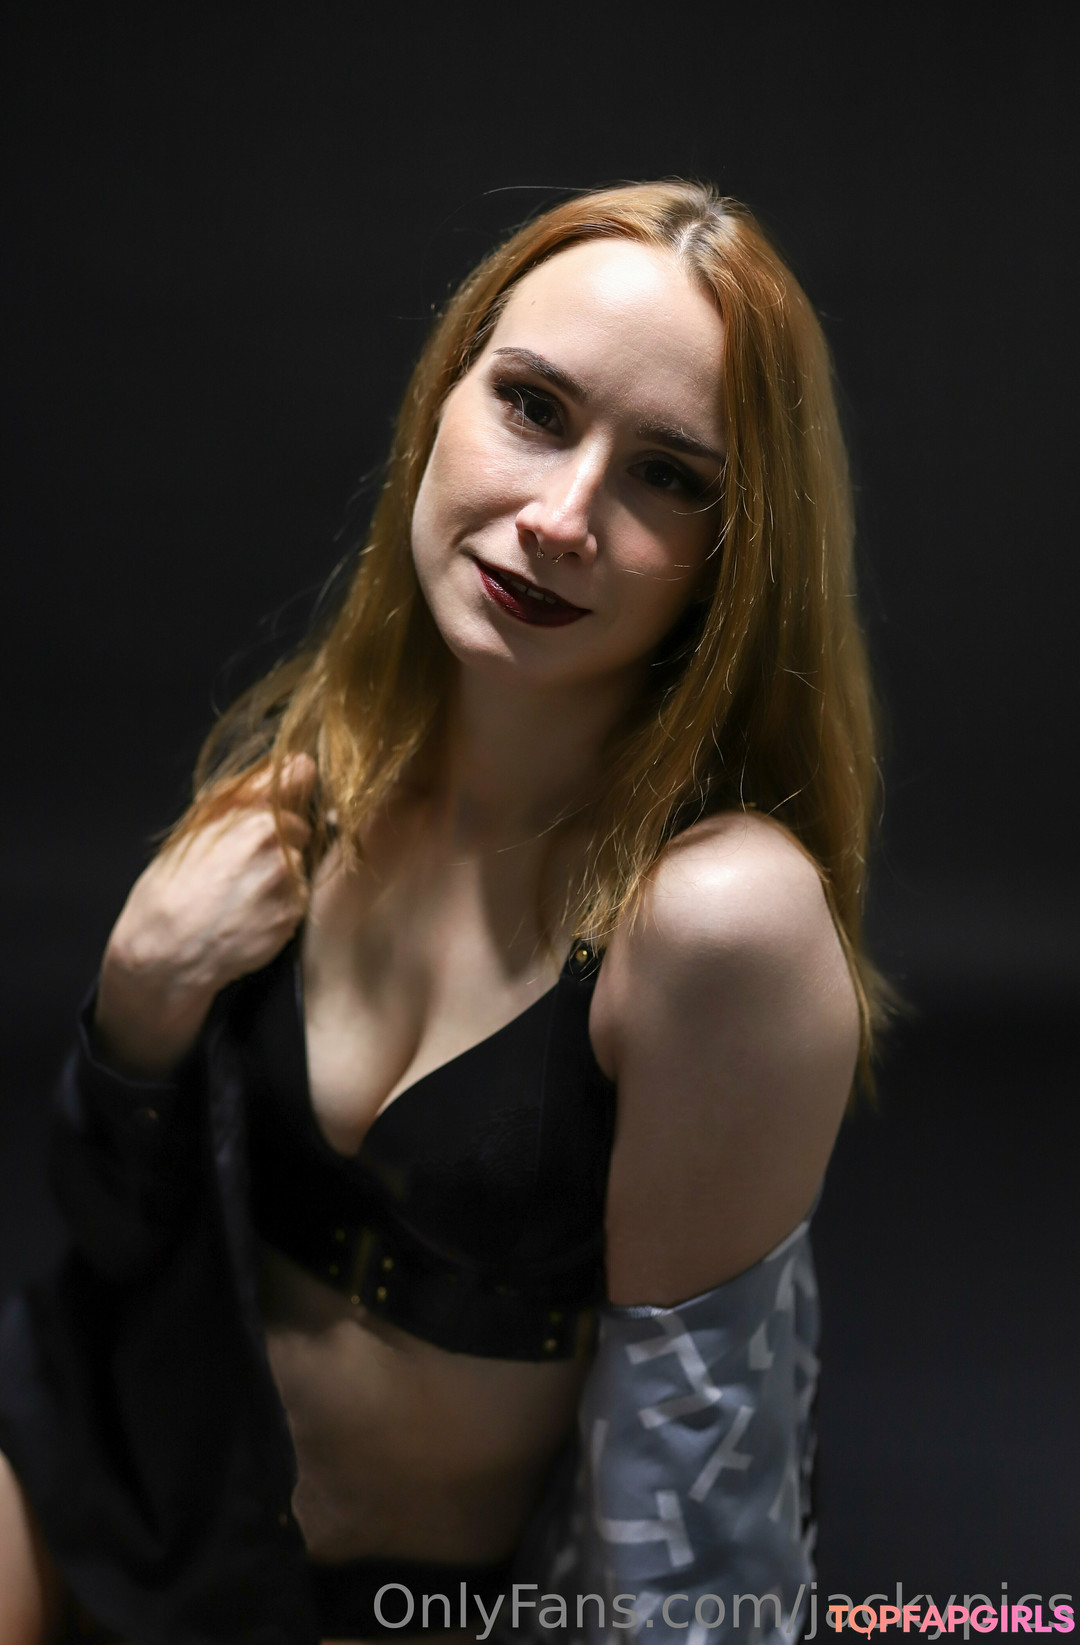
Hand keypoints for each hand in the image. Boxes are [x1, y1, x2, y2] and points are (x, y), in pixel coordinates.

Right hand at [94, 755, 316, 1076]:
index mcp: (246, 812)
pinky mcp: (293, 912)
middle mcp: (273, 840)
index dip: (294, 785)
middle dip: (281, 838)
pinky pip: (298, 897)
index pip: (298, 775)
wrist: (165, 951)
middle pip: (300, 825)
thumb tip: (293, 766)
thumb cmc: (170, 888)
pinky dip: (281, 903)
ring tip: (242, 892)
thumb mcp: (194, 828)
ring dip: (282, 873)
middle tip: (244, 863)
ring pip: (300, 863)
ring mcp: (287, 879)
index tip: (289, 793)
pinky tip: (249, 913)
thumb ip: (242, 796)